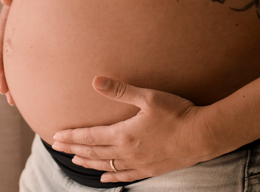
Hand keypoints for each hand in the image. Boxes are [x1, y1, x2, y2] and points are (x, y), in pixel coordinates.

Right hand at [0, 0, 18, 105]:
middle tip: (5, 93)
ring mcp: (18, 43)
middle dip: (4, 78)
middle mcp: (9, 35)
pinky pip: (24, 65)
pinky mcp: (28, 47)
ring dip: (12, 83)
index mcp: (5, 24)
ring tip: (13, 101)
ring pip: (12, 66)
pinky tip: (25, 93)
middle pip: (4, 60)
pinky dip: (23, 78)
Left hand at [50, 77, 218, 182]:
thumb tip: (95, 81)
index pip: (90, 137)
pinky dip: (111, 177)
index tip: (56, 137)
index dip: (72, 137)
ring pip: (107, 166)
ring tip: (75, 160)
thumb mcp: (149, 97)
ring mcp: (139, 164)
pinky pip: (125, 176)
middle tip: (57, 148)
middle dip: (74, 149)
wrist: (203, 135)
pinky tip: (104, 178)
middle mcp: (127, 153)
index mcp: (124, 134)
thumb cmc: (177, 112)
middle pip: (94, 153)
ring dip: (89, 163)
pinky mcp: (151, 170)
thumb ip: (121, 90)